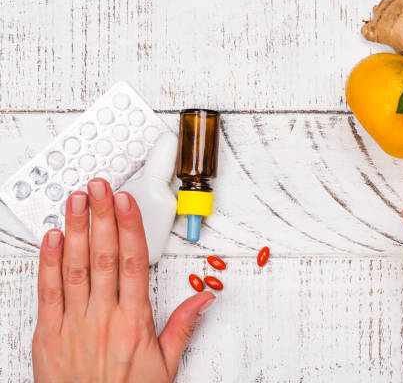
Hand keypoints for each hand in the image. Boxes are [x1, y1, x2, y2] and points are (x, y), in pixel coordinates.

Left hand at [32, 179, 214, 381]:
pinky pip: (48, 292)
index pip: (134, 263)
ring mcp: (73, 323)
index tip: (125, 203)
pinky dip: (49, 262)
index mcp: (134, 321)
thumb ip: (183, 325)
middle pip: (104, 257)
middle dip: (101, 217)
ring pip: (75, 267)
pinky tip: (53, 237)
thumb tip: (204, 298)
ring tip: (76, 200)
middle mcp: (103, 317)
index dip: (129, 228)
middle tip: (99, 187)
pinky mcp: (47, 334)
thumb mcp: (165, 364)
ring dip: (75, 230)